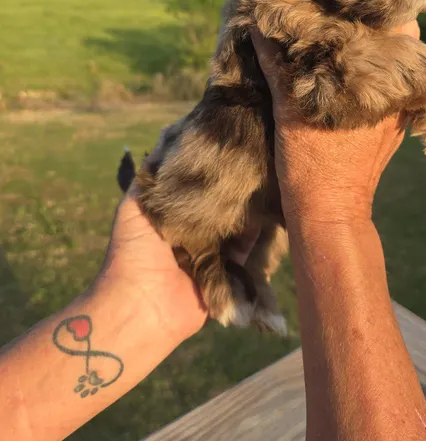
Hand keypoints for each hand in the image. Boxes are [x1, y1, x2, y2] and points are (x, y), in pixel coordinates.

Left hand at [97, 125, 262, 342]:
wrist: (140, 305)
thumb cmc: (133, 251)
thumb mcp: (136, 203)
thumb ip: (153, 174)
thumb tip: (167, 134)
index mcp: (176, 214)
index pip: (202, 185)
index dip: (216, 168)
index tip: (234, 145)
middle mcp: (198, 231)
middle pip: (225, 204)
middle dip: (239, 188)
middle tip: (259, 162)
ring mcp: (217, 253)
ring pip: (243, 224)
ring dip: (253, 209)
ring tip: (273, 180)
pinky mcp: (232, 273)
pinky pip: (252, 252)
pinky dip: (263, 236)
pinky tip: (277, 211)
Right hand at [252, 21, 419, 224]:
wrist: (330, 211)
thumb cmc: (309, 161)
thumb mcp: (288, 108)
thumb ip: (279, 64)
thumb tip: (263, 23)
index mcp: (379, 80)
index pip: (399, 25)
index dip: (380, 4)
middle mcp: (397, 92)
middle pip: (406, 41)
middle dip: (383, 24)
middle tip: (351, 12)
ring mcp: (400, 111)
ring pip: (403, 65)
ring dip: (384, 50)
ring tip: (353, 38)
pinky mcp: (395, 128)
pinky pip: (396, 89)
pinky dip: (381, 76)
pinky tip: (356, 74)